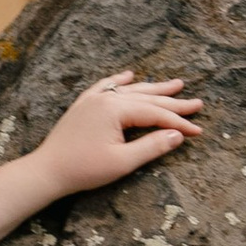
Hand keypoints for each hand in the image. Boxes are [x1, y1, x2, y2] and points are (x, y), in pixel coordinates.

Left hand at [27, 73, 203, 200]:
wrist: (47, 170)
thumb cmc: (84, 169)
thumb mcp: (123, 162)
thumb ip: (152, 146)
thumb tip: (177, 135)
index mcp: (116, 109)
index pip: (156, 113)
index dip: (178, 122)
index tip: (198, 131)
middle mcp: (106, 98)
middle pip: (147, 98)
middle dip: (173, 102)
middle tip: (197, 103)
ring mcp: (93, 99)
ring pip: (130, 90)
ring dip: (153, 88)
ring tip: (176, 84)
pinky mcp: (83, 106)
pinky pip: (105, 86)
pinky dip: (119, 81)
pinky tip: (129, 74)